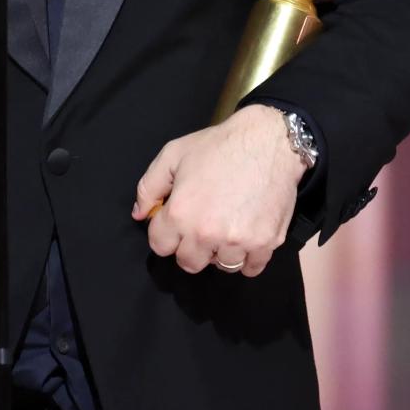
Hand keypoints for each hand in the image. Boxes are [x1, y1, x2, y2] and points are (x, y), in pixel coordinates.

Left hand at [130, 105, 304, 277]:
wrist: (269, 141)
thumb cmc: (219, 145)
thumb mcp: (173, 154)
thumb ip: (149, 187)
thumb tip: (140, 214)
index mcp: (180, 214)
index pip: (160, 246)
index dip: (166, 233)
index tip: (178, 221)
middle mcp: (207, 234)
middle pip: (189, 263)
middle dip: (191, 247)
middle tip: (202, 226)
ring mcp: (238, 242)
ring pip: (220, 266)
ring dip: (220, 252)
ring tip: (227, 227)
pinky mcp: (265, 243)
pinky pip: (250, 268)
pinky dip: (247, 257)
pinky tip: (245, 236)